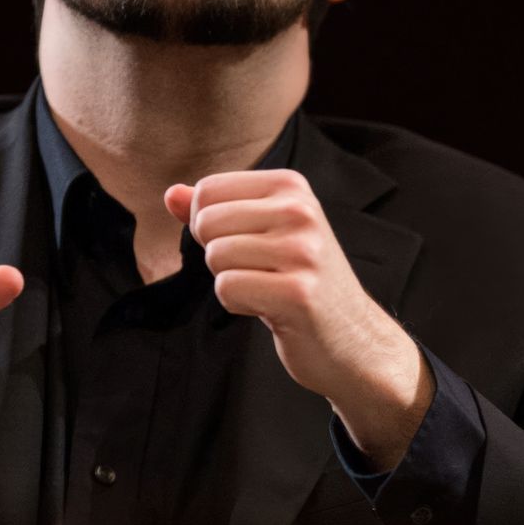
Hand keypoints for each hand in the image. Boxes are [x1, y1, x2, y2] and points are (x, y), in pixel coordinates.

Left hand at [164, 171, 430, 469]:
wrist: (352, 338)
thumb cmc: (302, 282)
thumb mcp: (263, 232)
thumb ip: (218, 210)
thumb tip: (172, 194)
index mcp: (291, 186)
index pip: (208, 190)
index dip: (208, 224)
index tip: (245, 244)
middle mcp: (300, 211)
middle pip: (207, 223)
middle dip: (218, 255)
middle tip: (257, 271)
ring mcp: (302, 251)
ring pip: (216, 256)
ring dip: (231, 282)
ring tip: (267, 288)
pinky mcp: (297, 292)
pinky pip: (228, 288)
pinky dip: (239, 304)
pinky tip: (270, 306)